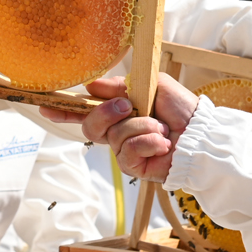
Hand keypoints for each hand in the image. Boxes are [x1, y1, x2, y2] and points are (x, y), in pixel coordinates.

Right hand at [40, 76, 197, 179]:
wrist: (204, 133)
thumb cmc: (183, 109)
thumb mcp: (152, 84)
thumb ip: (121, 84)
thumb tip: (92, 86)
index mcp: (121, 112)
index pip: (87, 112)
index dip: (66, 111)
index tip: (46, 107)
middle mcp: (120, 133)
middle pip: (90, 127)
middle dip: (105, 114)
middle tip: (126, 106)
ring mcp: (127, 151)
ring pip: (114, 137)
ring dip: (140, 127)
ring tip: (161, 128)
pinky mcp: (136, 167)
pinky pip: (128, 152)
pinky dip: (147, 143)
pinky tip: (162, 143)